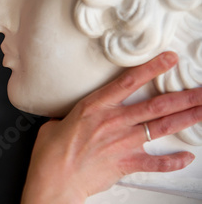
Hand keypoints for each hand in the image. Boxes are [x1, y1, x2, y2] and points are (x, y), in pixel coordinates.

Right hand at [21, 52, 201, 203]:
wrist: (53, 179)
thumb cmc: (51, 152)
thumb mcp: (56, 123)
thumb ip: (75, 116)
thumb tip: (77, 116)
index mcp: (95, 107)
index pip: (129, 82)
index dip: (152, 68)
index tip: (170, 59)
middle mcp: (113, 122)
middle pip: (156, 105)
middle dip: (184, 96)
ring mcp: (122, 143)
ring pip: (162, 127)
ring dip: (186, 119)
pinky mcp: (126, 163)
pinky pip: (156, 162)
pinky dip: (173, 161)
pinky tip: (187, 157)